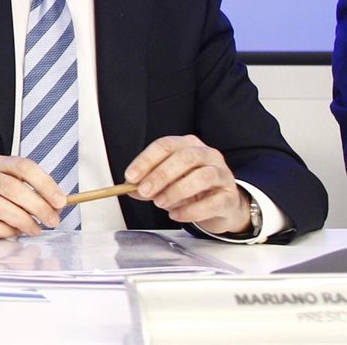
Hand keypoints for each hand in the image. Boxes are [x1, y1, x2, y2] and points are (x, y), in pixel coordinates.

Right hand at [0, 154, 66, 237]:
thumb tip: (55, 205)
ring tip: (34, 230)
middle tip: (51, 220)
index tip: (60, 201)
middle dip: (38, 207)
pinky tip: (11, 233)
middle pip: (13, 188)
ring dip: (22, 221)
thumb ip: (25, 192)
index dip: (45, 184)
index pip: (23, 167)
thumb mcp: (0, 186)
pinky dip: (2, 230)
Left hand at [124, 135, 250, 234]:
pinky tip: (176, 215)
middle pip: (184, 158)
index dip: (146, 160)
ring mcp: (222, 174)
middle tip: (144, 191)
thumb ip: (147, 184)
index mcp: (188, 145)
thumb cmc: (191, 188)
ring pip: (202, 177)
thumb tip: (129, 188)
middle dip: (160, 175)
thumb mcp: (166, 183)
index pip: (165, 145)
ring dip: (176, 191)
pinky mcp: (230, 197)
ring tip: (160, 203)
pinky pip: (213, 202)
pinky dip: (192, 210)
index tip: (131, 176)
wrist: (221, 205)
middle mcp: (208, 155)